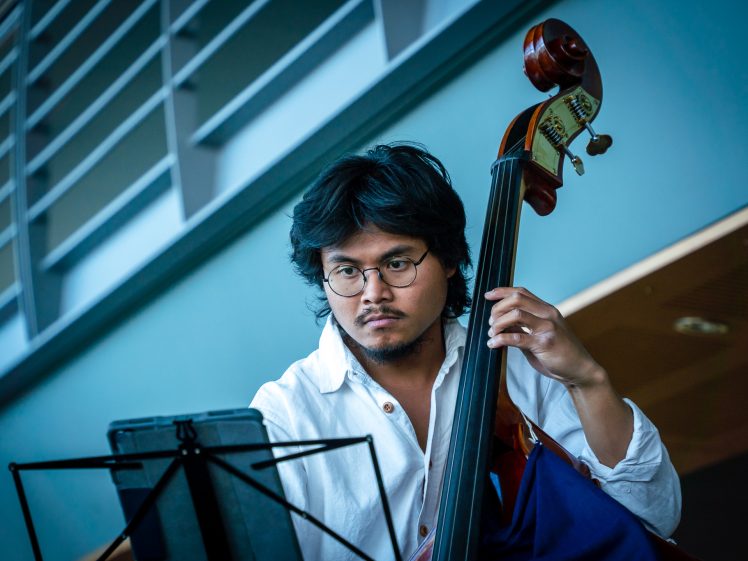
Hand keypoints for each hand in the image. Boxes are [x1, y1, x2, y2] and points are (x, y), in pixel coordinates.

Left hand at [484, 287, 604, 388]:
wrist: (580, 370)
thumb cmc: (559, 353)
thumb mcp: (539, 334)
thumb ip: (522, 326)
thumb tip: (500, 321)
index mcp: (547, 310)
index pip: (522, 292)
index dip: (502, 291)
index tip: (488, 296)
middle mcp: (548, 314)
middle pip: (516, 299)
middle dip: (497, 309)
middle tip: (490, 322)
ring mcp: (548, 328)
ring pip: (516, 315)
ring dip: (498, 323)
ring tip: (492, 334)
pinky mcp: (545, 343)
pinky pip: (516, 337)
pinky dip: (500, 339)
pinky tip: (493, 344)